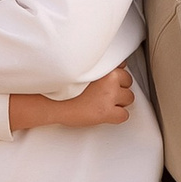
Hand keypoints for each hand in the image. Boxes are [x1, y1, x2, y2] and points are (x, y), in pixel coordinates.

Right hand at [9, 67, 134, 132]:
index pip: (122, 66)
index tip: (107, 79)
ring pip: (129, 98)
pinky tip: (105, 114)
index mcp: (103, 65)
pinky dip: (117, 116)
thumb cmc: (62, 85)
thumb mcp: (81, 67)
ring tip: (103, 102)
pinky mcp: (107, 112)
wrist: (51, 101)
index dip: (114, 74)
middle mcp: (110, 78)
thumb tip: (111, 67)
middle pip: (128, 81)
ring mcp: (110, 95)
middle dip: (118, 87)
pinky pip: (124, 115)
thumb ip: (96, 65)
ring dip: (119, 101)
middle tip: (103, 93)